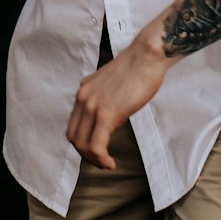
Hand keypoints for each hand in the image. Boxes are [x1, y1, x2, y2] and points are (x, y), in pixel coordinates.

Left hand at [66, 33, 169, 169]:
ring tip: (107, 163)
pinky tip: (111, 163)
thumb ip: (104, 100)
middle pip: (73, 137)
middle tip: (102, 160)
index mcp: (84, 91)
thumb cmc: (137, 69)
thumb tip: (108, 118)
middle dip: (86, 154)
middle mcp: (83, 98)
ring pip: (82, 144)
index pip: (74, 125)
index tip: (97, 150)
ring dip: (94, 160)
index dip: (82, 142)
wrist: (146, 56)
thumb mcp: (112, 85)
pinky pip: (95, 146)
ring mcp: (92, 106)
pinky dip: (101, 159)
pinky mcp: (106, 113)